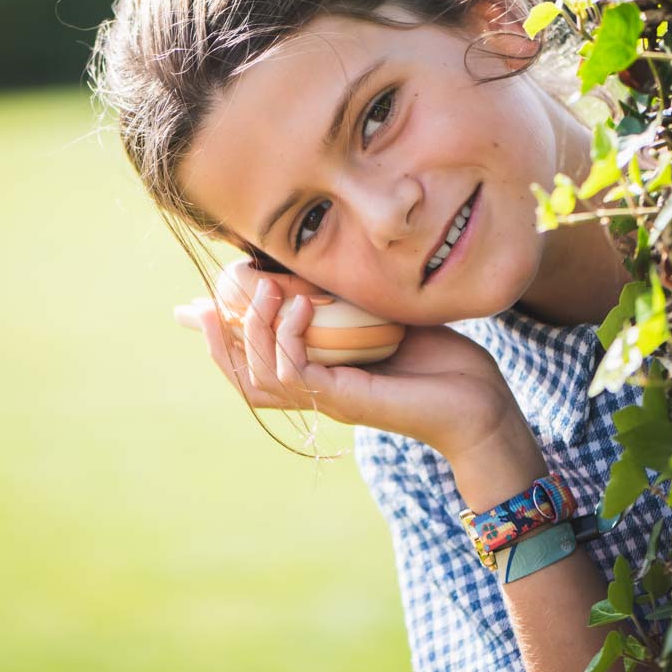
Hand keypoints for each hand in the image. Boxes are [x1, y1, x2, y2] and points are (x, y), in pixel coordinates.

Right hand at [174, 259, 528, 461]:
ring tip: (263, 288)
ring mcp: (328, 399)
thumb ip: (346, 300)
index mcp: (319, 376)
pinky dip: (288, 335)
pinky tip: (299, 303)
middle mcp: (316, 392)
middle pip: (242, 378)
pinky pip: (294, 372)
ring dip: (253, 329)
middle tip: (204, 303)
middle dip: (217, 340)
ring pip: (260, 376)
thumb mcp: (381, 317)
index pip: (252, 365)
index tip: (192, 307)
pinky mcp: (344, 400)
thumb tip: (322, 268)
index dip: (218, 340)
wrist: (479, 402)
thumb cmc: (439, 359)